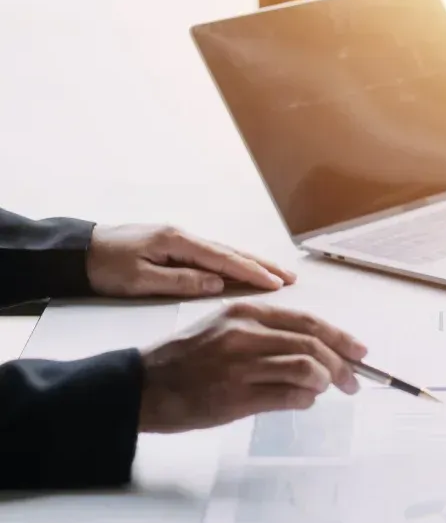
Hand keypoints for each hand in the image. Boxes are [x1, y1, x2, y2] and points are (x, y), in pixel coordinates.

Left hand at [87, 224, 296, 296]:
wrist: (76, 252)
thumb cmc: (105, 268)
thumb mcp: (140, 280)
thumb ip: (181, 281)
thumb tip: (217, 285)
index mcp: (177, 242)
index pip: (224, 259)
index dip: (253, 272)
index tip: (278, 284)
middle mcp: (183, 237)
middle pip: (231, 252)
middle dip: (262, 265)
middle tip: (291, 277)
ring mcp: (180, 240)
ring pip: (224, 253)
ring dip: (252, 263)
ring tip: (277, 274)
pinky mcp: (174, 246)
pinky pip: (212, 256)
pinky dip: (233, 263)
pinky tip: (245, 270)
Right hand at [138, 302, 366, 432]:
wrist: (141, 387)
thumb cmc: (184, 361)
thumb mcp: (223, 330)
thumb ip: (266, 335)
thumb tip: (314, 351)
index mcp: (244, 313)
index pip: (308, 322)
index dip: (341, 338)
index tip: (359, 352)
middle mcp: (244, 335)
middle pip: (314, 346)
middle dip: (343, 366)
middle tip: (353, 382)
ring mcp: (240, 366)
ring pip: (307, 369)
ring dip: (324, 383)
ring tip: (322, 391)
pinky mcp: (236, 396)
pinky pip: (289, 396)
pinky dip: (304, 400)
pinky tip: (301, 401)